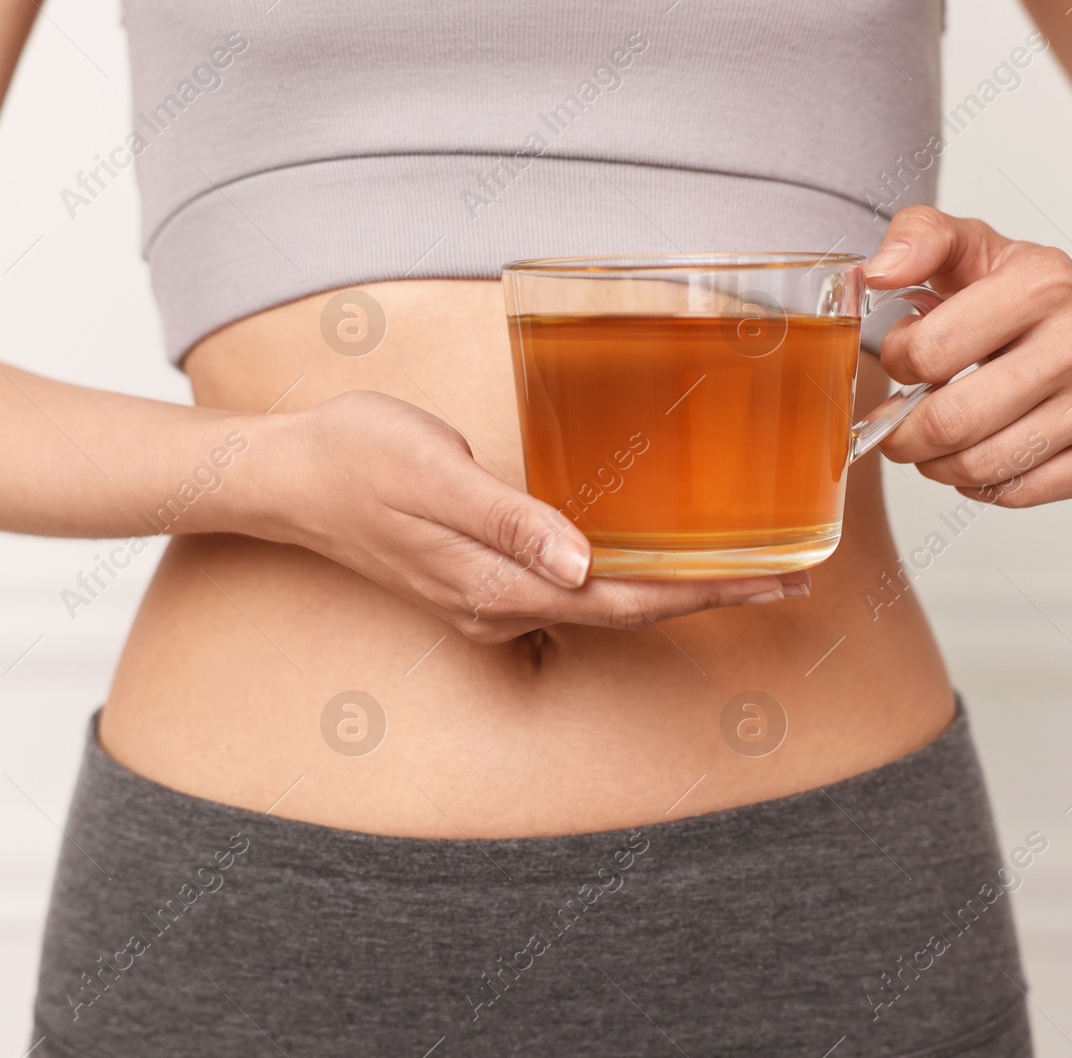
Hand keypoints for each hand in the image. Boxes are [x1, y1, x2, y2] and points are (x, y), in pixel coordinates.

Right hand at [260, 391, 809, 643]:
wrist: (287, 479)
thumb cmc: (356, 459)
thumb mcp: (431, 473)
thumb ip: (507, 520)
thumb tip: (580, 563)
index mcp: (494, 584)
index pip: (622, 599)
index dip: (701, 593)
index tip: (771, 582)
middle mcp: (498, 606)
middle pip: (623, 612)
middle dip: (704, 598)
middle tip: (784, 580)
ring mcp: (487, 600)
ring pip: (599, 606)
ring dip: (669, 592)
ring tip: (737, 571)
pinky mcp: (479, 582)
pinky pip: (569, 592)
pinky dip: (623, 580)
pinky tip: (649, 560)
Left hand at [866, 206, 1071, 505]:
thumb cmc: (1029, 299)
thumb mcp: (975, 250)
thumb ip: (920, 239)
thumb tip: (876, 273)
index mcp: (1046, 282)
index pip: (927, 352)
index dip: (897, 363)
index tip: (905, 360)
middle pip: (951, 422)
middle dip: (904, 433)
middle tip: (898, 425)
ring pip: (981, 467)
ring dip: (937, 464)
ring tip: (936, 441)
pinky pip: (1019, 494)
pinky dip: (983, 485)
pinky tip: (984, 454)